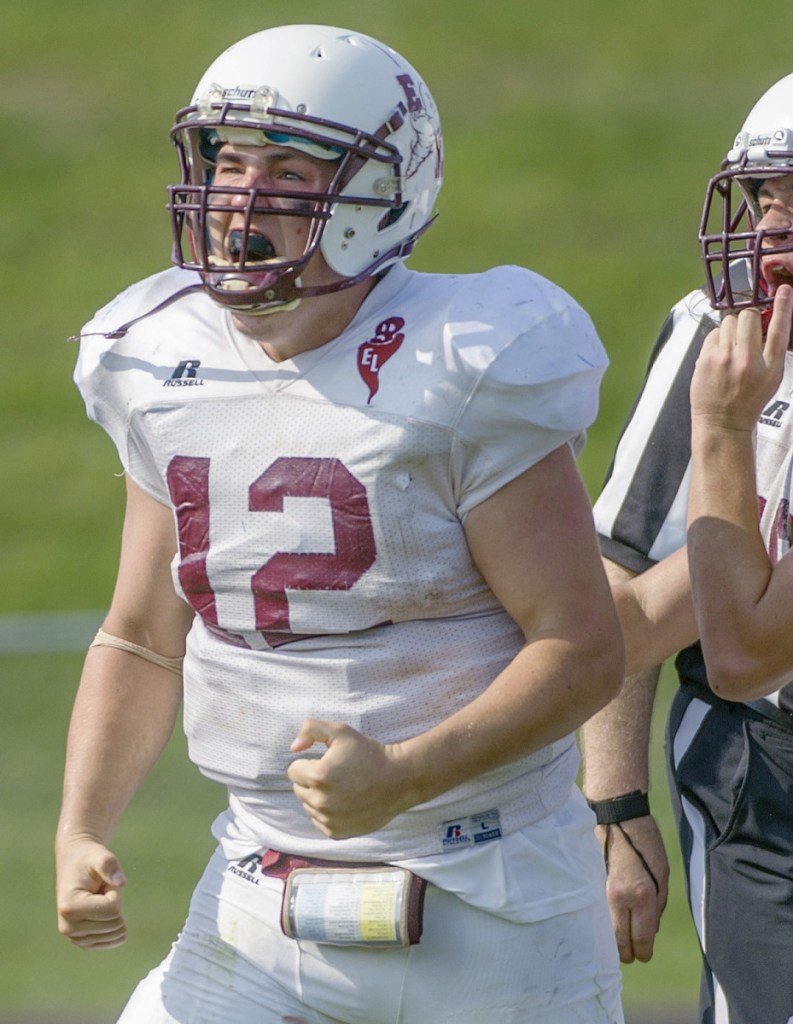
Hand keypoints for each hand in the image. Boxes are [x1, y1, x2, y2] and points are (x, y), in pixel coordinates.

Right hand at [55, 837, 127, 948]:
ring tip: (99, 900)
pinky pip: (113, 941)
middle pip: (115, 924)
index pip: (112, 909)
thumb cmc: (89, 859)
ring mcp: (74, 938)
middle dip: (115, 903)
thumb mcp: (100, 856)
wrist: (76, 864)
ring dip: (114, 913)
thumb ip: (110, 865)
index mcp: (69, 907)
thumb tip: (121, 883)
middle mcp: (68, 927)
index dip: (114, 892)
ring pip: (116, 934)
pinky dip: (115, 924)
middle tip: (100, 891)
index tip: (100, 883)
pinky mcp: (83, 943)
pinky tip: (101, 912)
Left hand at [288, 720, 414, 838]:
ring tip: (343, 788)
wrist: (398, 780)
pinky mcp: (336, 832)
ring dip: (319, 797)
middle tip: (336, 774)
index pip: (293, 770)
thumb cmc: (369, 753)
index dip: (309, 763)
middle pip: (298, 789)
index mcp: (318, 775)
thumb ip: (311, 729)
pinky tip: (345, 803)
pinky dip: (327, 813)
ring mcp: (328, 820)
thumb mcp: (341, 731)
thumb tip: (293, 747)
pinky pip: (319, 821)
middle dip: (311, 780)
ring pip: (308, 806)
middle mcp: (321, 801)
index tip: (327, 762)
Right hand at [597, 816, 668, 962]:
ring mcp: (602, 892)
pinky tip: (608, 921)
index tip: (645, 954)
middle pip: (619, 943)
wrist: (617, 818)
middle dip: (627, 952)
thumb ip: (658, 905)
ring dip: (613, 939)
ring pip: (605, 931)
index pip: (641, 939)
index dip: (644, 952)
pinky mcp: (591, 885)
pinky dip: (604, 922)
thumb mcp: (662, 874)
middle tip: (632, 952)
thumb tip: (651, 929)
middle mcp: (620, 899)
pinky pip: (597, 914)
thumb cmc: (646, 844)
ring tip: (620, 939)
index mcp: (642, 897)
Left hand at [691, 283, 792, 432]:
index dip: (783, 306)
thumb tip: (765, 323)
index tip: (784, 290)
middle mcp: (746, 359)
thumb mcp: (771, 378)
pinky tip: (720, 354)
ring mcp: (723, 358)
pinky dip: (717, 339)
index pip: (780, 329)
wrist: (722, 422)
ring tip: (732, 347)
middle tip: (747, 333)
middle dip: (749, 320)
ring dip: (731, 328)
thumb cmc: (747, 401)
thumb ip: (771, 350)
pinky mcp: (704, 359)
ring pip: (727, 321)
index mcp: (769, 366)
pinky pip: (712, 333)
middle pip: (748, 316)